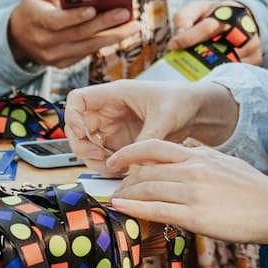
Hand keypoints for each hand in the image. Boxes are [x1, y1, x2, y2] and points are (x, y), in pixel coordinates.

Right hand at [6, 0, 137, 68]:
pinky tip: (120, 34)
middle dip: (105, 24)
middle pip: (79, 34)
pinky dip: (104, 44)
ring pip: (87, 47)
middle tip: (125, 13)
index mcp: (36, 20)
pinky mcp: (62, 64)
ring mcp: (53, 57)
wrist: (18, 37)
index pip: (56, 21)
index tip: (93, 9)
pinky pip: (86, 54)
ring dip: (113, 36)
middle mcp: (44, 42)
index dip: (75, 16)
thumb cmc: (33, 7)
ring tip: (133, 26)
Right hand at [64, 80, 237, 171]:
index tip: (81, 132)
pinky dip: (109, 167)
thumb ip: (148, 138)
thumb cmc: (180, 101)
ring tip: (115, 171)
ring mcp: (113, 129)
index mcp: (114, 95)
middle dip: (84, 147)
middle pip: (78, 129)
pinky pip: (106, 157)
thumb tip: (135, 162)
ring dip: (95, 161)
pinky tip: (123, 173)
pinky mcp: (122, 144)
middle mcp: (108, 111)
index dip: (72, 116)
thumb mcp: (164, 116)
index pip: (78, 100)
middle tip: (101, 159)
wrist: (196, 111)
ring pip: (89, 146)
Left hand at [105, 141, 267, 244]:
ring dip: (126, 194)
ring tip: (114, 200)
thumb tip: (186, 156)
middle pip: (146, 170)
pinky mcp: (195, 216)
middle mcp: (192, 170)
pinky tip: (120, 208)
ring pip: (147, 188)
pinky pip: (156, 210)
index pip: (154, 146)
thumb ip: (203, 159)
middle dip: (124, 179)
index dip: (129, 152)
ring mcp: (192, 192)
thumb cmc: (256, 189)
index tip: (116, 160)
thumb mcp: (226, 163)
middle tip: (114, 188)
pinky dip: (134, 208)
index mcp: (199, 156)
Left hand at [173, 0, 263, 65]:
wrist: (241, 16)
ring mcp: (252, 44)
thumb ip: (184, 17)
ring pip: (229, 62)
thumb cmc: (213, 14)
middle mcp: (244, 27)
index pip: (208, 27)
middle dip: (201, 57)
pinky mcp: (256, 58)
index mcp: (227, 12)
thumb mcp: (196, 9)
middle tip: (185, 64)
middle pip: (220, 48)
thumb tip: (179, 35)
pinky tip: (211, 74)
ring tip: (196, 71)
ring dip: (210, 68)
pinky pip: (237, 71)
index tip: (172, 46)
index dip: (189, 37)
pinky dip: (222, 74)